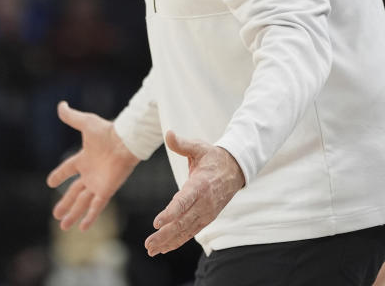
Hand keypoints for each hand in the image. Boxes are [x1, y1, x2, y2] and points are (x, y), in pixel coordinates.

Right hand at [46, 101, 139, 230]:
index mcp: (84, 158)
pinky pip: (96, 206)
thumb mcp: (86, 123)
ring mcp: (98, 183)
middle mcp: (90, 173)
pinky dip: (90, 217)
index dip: (59, 175)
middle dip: (65, 203)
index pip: (68, 169)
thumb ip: (72, 117)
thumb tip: (61, 105)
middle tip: (55, 214)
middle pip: (74, 192)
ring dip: (73, 213)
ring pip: (82, 202)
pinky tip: (82, 227)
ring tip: (63, 226)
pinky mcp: (106, 190)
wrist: (126, 140)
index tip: (50, 182)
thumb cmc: (108, 131)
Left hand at [144, 131, 244, 255]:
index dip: (171, 212)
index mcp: (201, 184)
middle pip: (183, 221)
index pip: (184, 201)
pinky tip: (164, 248)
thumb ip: (182, 144)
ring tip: (152, 250)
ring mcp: (207, 212)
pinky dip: (178, 241)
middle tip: (148, 244)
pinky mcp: (207, 218)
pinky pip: (191, 232)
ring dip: (169, 241)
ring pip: (186, 230)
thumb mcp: (199, 147)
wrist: (236, 169)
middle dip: (165, 234)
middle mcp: (204, 202)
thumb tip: (168, 133)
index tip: (157, 222)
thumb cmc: (213, 157)